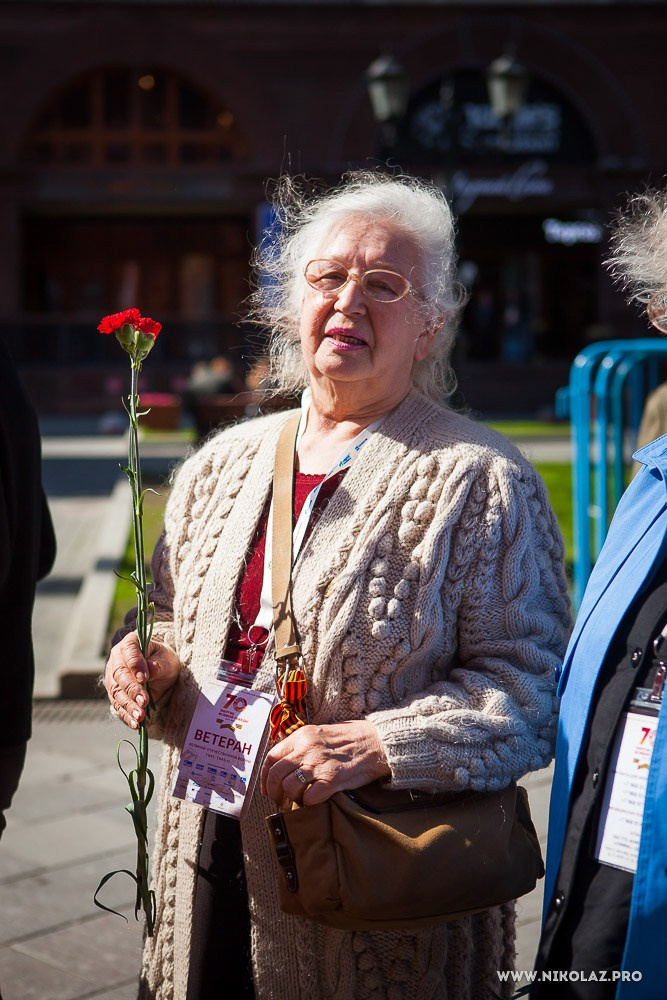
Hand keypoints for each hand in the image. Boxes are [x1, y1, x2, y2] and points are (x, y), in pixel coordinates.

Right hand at [104, 631, 180, 729]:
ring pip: (117, 693)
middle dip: (132, 690)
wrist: (158, 671)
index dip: (135, 664)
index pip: (129, 651)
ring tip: (140, 716)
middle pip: (120, 675)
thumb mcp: (166, 659)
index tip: (145, 678)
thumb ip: (159, 664)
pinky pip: (118, 706)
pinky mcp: (114, 694)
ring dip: (128, 706)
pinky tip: (135, 724)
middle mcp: (116, 660)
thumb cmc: (162, 660)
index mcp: (129, 644)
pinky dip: (127, 716)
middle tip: (144, 701)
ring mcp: (112, 678)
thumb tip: (151, 669)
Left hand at [260, 720, 390, 805]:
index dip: (265, 777)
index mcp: (302, 736)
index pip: (271, 757)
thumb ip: (302, 745)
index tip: (267, 789)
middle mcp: (307, 748)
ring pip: (289, 787)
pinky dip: (308, 803)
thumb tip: (285, 763)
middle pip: (276, 774)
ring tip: (298, 801)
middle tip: (279, 800)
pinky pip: (309, 798)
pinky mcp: (333, 779)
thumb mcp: (321, 733)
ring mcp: (319, 764)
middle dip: (274, 792)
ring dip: (291, 799)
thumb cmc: (351, 739)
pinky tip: (314, 801)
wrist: (376, 742)